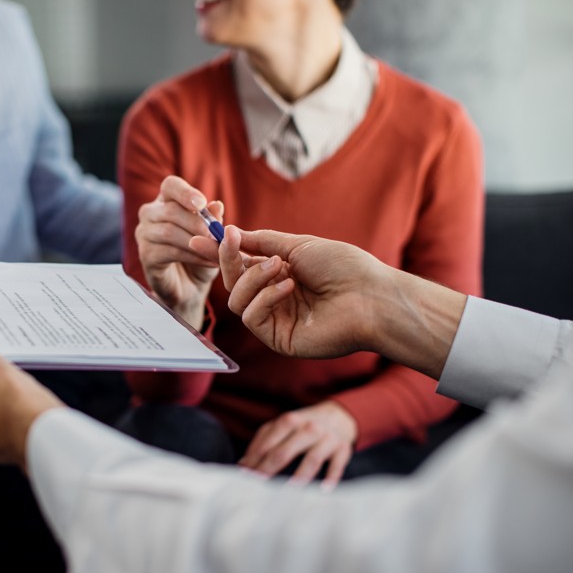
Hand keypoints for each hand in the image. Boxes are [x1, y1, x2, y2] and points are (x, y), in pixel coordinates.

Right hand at [134, 176, 224, 328]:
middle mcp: (150, 214)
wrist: (191, 287)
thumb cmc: (200, 255)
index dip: (185, 192)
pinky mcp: (145, 255)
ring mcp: (144, 234)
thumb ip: (213, 221)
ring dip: (197, 242)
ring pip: (169, 231)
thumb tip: (216, 205)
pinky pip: (169, 252)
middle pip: (170, 210)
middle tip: (218, 236)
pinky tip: (209, 262)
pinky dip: (193, 256)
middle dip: (197, 224)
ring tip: (217, 252)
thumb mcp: (212, 236)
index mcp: (166, 201)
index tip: (201, 204)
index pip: (171, 186)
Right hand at [192, 226, 465, 378]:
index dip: (220, 252)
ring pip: (237, 300)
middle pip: (232, 283)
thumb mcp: (298, 245)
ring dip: (252, 278)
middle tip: (229, 241)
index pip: (241, 265)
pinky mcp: (278, 339)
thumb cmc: (344, 267)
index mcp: (279, 275)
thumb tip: (231, 233)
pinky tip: (288, 286)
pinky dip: (264, 297)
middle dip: (228, 260)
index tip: (201, 238)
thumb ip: (262, 242)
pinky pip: (252, 317)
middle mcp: (274, 298)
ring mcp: (275, 319)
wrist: (372, 296)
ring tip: (280, 267)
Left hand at [239, 401, 356, 490]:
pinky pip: (336, 465)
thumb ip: (263, 441)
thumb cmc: (303, 425)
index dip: (254, 460)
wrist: (338, 416)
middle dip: (269, 469)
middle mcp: (308, 428)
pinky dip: (331, 477)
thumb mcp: (283, 426)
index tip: (244, 476)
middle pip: (284, 451)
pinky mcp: (342, 449)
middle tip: (258, 486)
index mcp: (289, 421)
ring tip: (289, 492)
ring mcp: (327, 439)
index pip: (268, 443)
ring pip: (312, 459)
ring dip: (300, 476)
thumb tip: (243, 464)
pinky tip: (323, 490)